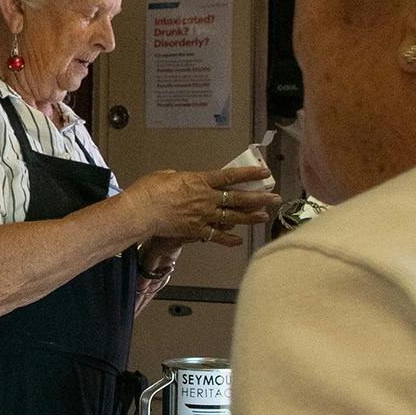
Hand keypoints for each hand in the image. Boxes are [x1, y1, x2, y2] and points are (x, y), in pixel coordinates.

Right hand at [124, 165, 277, 247]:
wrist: (141, 212)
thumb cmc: (150, 190)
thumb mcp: (166, 175)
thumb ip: (181, 178)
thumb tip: (184, 181)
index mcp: (200, 180)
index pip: (230, 176)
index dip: (249, 175)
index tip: (264, 174)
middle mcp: (207, 198)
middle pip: (238, 198)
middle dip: (259, 198)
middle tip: (274, 198)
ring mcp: (203, 216)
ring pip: (233, 217)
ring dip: (250, 217)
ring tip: (264, 216)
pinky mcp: (195, 231)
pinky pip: (216, 236)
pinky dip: (228, 239)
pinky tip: (238, 241)